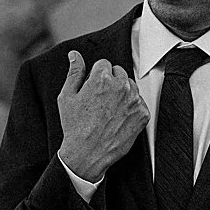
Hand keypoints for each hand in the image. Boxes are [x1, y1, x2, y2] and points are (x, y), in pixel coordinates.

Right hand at [57, 50, 148, 189]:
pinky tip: (118, 119)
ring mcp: (134, 100)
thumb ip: (74, 72)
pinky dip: (130, 109)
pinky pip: (139, 103)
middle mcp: (121, 86)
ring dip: (122, 94)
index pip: (104, 64)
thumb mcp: (67, 97)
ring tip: (108, 111)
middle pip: (119, 72)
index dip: (95, 77)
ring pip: (130, 87)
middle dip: (111, 82)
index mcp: (102, 78)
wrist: (88, 154)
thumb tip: (75, 55)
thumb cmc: (75, 127)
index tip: (92, 90)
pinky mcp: (142, 114)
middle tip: (100, 101)